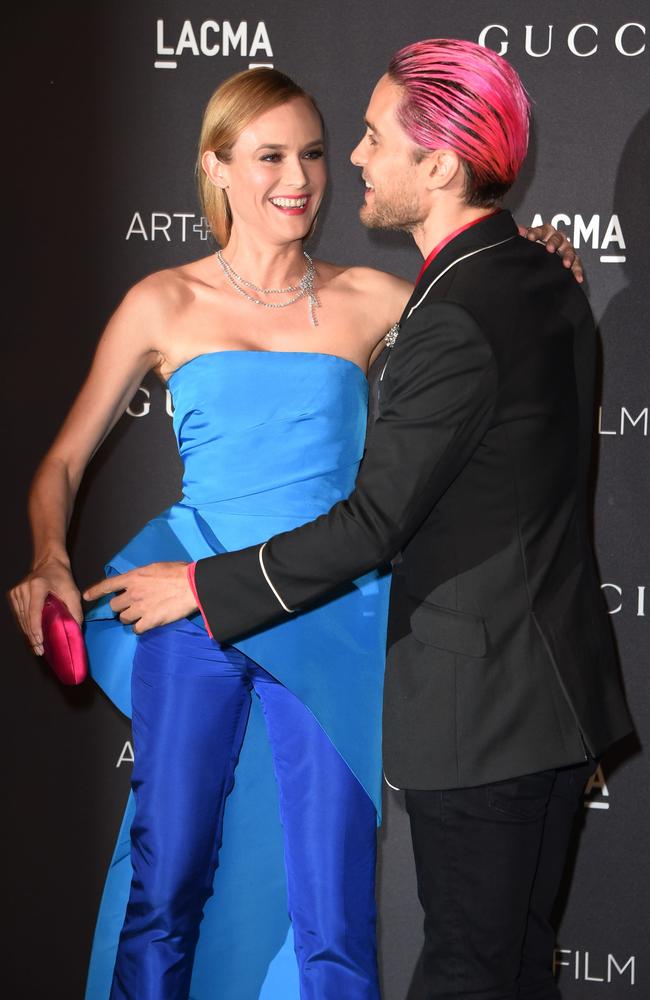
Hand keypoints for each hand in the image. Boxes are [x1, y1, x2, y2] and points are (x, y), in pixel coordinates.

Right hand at [8, 557, 81, 655]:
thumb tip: (75, 631)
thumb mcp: (73, 592)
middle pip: (27, 618)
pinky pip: (19, 615)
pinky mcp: (13, 595)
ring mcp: (17, 592)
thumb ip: (75, 611)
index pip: (34, 611)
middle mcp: (24, 588)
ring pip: (21, 619)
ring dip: (29, 633)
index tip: (39, 641)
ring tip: (37, 647)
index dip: (36, 628)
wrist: (49, 563)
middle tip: (41, 650)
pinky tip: (32, 636)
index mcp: (38, 586)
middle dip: (33, 636)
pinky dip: (26, 626)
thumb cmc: (62, 577)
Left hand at [83, 561, 197, 632]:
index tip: (86, 596)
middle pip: (114, 606)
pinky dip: (139, 628)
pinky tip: (145, 624)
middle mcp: (132, 593)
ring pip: (123, 618)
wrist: (192, 585)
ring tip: (140, 616)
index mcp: (133, 577)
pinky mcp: (150, 621)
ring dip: (129, 618)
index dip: (95, 591)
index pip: (107, 585)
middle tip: (130, 606)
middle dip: (120, 607)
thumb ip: (142, 576)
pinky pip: (136, 629)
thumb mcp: (155, 567)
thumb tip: (139, 581)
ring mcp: (140, 608)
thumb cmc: (178, 572)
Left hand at [518, 222, 583, 282]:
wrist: (539, 255)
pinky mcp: (572, 260)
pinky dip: (577, 271)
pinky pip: (576, 264)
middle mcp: (558, 238)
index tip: (530, 237)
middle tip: (549, 249)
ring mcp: (566, 248)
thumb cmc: (534, 245)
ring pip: (569, 250)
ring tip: (566, 264)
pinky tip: (578, 278)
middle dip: (554, 243)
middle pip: (557, 238)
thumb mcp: (526, 240)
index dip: (535, 233)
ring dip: (568, 257)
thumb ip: (522, 235)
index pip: (541, 230)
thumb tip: (517, 230)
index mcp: (545, 232)